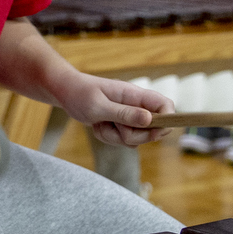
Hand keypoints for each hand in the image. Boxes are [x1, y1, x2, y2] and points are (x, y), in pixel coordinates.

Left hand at [57, 73, 171, 146]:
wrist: (65, 92)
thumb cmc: (80, 94)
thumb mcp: (99, 106)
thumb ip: (124, 114)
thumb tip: (150, 119)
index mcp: (135, 94)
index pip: (166, 105)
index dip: (166, 120)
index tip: (152, 131)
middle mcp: (136, 105)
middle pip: (153, 129)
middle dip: (132, 135)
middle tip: (112, 125)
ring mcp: (129, 116)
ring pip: (136, 138)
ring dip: (116, 137)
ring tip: (99, 124)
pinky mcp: (121, 124)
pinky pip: (123, 141)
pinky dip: (109, 138)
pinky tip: (98, 126)